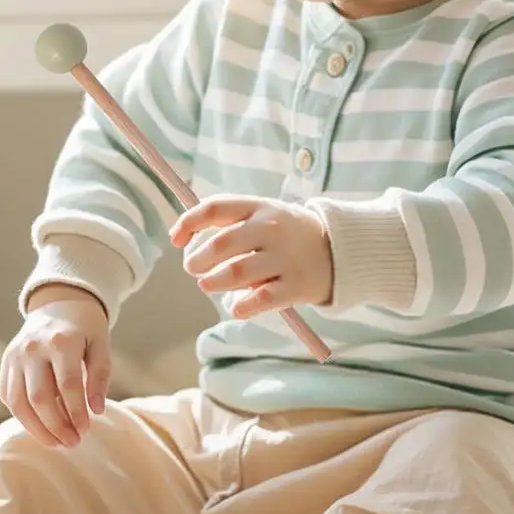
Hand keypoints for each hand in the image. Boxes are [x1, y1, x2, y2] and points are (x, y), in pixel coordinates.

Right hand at [0, 286, 111, 448]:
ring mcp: (15, 354)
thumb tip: (96, 410)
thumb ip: (100, 376)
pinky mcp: (6, 361)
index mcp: (61, 341)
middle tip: (73, 443)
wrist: (58, 302)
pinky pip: (8, 395)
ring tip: (55, 442)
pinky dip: (22, 416)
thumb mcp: (101, 345)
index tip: (85, 431)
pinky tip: (40, 427)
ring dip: (36, 428)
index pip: (68, 385)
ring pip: (18, 401)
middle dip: (56, 426)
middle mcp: (33, 348)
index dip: (76, 412)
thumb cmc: (85, 328)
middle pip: (40, 397)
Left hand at [169, 195, 332, 317]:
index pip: (215, 208)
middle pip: (222, 244)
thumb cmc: (286, 234)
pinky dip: (241, 306)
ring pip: (236, 273)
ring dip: (213, 282)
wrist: (338, 250)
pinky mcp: (295, 286)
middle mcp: (271, 229)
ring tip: (208, 284)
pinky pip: (260, 299)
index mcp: (259, 207)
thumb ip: (228, 221)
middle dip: (197, 259)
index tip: (175, 239)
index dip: (188, 222)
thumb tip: (182, 235)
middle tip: (193, 268)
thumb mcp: (263, 213)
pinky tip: (236, 306)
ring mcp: (284, 258)